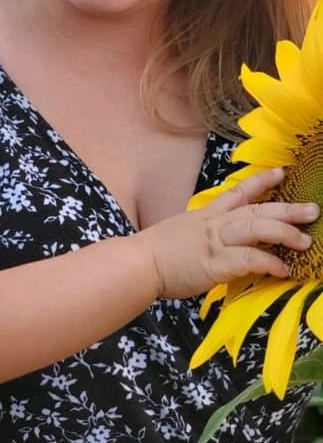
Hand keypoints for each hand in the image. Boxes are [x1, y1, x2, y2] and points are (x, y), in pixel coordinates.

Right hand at [140, 167, 316, 299]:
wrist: (137, 262)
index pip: (237, 193)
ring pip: (258, 228)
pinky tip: (284, 269)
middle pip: (256, 210)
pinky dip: (270, 262)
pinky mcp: (216, 263)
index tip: (280, 172)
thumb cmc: (152, 254)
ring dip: (285, 233)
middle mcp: (214, 224)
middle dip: (287, 208)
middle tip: (313, 208)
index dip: (260, 182)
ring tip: (306, 240)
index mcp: (205, 216)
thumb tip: (213, 244)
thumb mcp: (178, 235)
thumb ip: (199, 237)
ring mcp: (216, 242)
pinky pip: (250, 259)